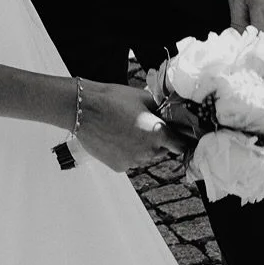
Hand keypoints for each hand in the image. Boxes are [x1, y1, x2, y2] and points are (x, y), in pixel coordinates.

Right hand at [75, 80, 191, 172]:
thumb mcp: (142, 97)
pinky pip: (129, 161)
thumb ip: (159, 109)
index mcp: (158, 133)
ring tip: (124, 129)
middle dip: (157, 141)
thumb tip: (168, 113)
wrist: (83, 108)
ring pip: (145, 157)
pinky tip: (114, 137)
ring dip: (140, 147)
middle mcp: (149, 151)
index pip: (181, 145)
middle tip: (141, 125)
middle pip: (162, 150)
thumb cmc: (112, 99)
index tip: (176, 136)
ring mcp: (134, 161)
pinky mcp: (119, 167)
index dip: (179, 139)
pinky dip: (125, 152)